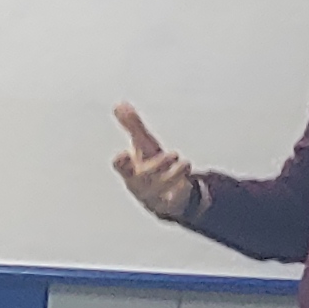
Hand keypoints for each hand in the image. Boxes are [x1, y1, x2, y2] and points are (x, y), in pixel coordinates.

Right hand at [110, 102, 203, 225]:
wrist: (165, 195)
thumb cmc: (151, 167)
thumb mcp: (143, 145)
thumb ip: (132, 126)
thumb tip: (119, 104)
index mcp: (130, 171)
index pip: (122, 167)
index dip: (121, 163)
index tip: (123, 154)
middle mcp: (140, 185)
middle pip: (143, 178)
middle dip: (156, 167)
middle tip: (173, 154)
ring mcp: (155, 196)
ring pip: (160, 189)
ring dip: (173, 176)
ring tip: (185, 163)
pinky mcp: (171, 203)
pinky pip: (174, 199)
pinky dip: (181, 189)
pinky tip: (188, 180)